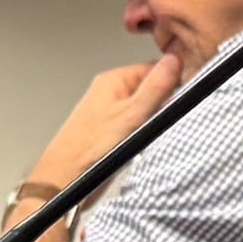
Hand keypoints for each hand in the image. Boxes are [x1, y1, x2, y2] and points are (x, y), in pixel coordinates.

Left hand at [28, 55, 181, 191]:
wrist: (63, 179)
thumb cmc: (89, 150)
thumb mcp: (133, 115)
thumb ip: (156, 87)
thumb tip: (174, 61)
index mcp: (113, 80)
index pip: (154, 68)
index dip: (172, 82)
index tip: (179, 99)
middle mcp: (108, 91)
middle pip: (149, 89)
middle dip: (160, 106)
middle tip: (157, 123)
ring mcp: (107, 110)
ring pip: (142, 109)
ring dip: (149, 122)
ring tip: (141, 137)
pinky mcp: (107, 129)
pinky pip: (133, 124)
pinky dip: (138, 134)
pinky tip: (133, 146)